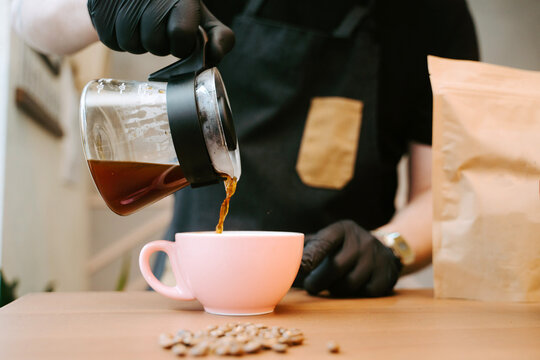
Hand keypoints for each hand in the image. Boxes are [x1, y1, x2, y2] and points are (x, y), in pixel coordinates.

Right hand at [87, 0, 234, 63]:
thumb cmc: (175, 8)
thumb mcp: (202, 18)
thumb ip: (220, 38)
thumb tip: (212, 57)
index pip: (180, 34)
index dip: (181, 44)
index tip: (180, 38)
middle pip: (155, 44)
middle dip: (160, 46)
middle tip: (159, 31)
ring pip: (132, 45)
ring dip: (139, 44)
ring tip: (142, 26)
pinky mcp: (100, 7)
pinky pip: (112, 42)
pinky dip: (120, 41)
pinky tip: (125, 24)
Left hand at [296, 220, 401, 296]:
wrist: (382, 249)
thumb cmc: (342, 247)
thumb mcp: (328, 240)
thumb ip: (307, 248)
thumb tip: (279, 262)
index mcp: (342, 229)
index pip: (324, 243)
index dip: (311, 256)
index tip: (299, 268)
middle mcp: (361, 240)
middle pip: (336, 267)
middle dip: (319, 281)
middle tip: (310, 286)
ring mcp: (376, 256)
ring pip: (349, 283)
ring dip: (336, 289)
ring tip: (332, 285)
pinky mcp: (386, 273)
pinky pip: (365, 292)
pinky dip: (356, 294)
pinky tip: (353, 287)